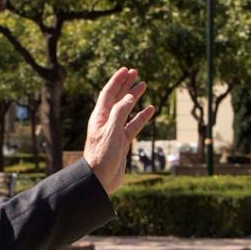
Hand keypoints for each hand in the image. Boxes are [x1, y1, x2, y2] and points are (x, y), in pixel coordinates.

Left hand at [83, 67, 156, 195]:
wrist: (100, 179)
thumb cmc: (102, 156)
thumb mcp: (111, 131)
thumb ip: (120, 112)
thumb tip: (130, 97)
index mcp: (100, 116)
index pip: (108, 93)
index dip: (117, 80)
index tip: (126, 70)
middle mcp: (106, 121)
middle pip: (117, 97)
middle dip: (126, 84)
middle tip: (135, 73)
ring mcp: (115, 131)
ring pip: (127, 109)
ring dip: (134, 97)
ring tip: (144, 86)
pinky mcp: (122, 141)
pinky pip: (134, 125)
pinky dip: (142, 116)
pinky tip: (150, 109)